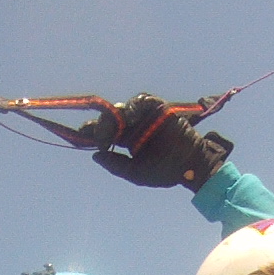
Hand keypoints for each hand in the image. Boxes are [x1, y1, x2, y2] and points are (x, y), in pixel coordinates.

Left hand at [92, 95, 233, 190]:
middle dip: (102, 124)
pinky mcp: (158, 108)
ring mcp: (145, 116)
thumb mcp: (136, 173)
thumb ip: (116, 165)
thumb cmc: (165, 171)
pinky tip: (130, 116)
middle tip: (101, 135)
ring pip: (124, 108)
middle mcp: (133, 126)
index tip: (82, 135)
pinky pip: (142, 101)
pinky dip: (134, 106)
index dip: (93, 131)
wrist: (191, 167)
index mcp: (126, 139)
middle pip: (111, 118)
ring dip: (115, 115)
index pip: (105, 132)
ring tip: (113, 127)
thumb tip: (95, 155)